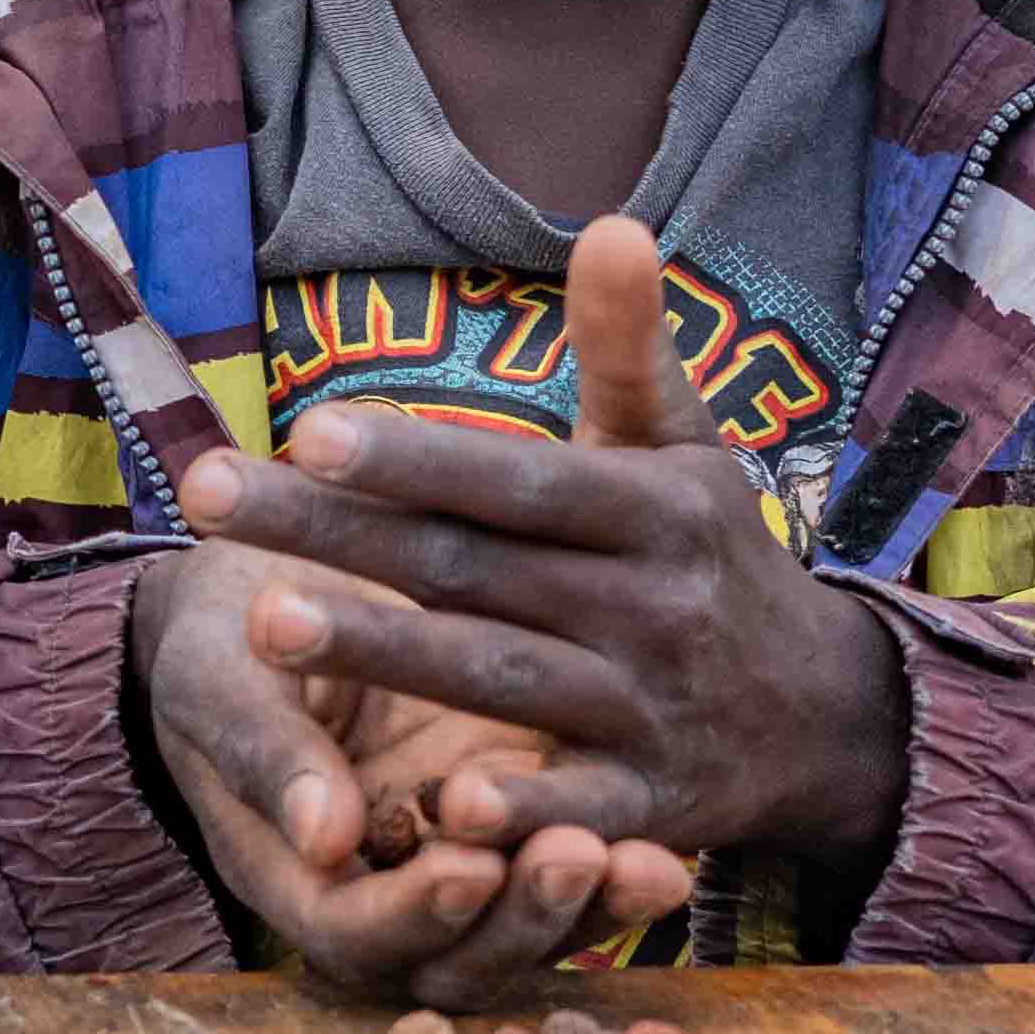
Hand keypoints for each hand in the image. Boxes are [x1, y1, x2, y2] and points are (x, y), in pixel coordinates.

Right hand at [129, 539, 694, 1010]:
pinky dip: (619, 870)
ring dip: (589, 910)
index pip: (352, 936)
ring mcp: (456, 856)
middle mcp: (382, 888)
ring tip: (646, 864)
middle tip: (577, 858)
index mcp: (293, 874)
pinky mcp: (516, 813)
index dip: (411, 915)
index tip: (465, 863)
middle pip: (457, 960)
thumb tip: (322, 837)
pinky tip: (669, 851)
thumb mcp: (219, 679)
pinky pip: (572, 863)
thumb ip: (267, 754)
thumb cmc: (223, 635)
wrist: (271, 582)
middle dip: (523, 921)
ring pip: (528, 929)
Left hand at [184, 214, 913, 865]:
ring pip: (501, 676)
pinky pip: (578, 808)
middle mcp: (652, 605)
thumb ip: (633, 351)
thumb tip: (615, 224)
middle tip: (208, 497)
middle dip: (337, 536)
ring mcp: (649, 709)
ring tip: (263, 624)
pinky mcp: (650, 808)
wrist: (827, 716)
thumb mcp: (686, 450)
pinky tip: (437, 806)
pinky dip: (518, 809)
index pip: (518, 480)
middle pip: (472, 567)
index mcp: (655, 511)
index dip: (418, 458)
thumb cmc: (712, 556)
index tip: (308, 428)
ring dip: (386, 652)